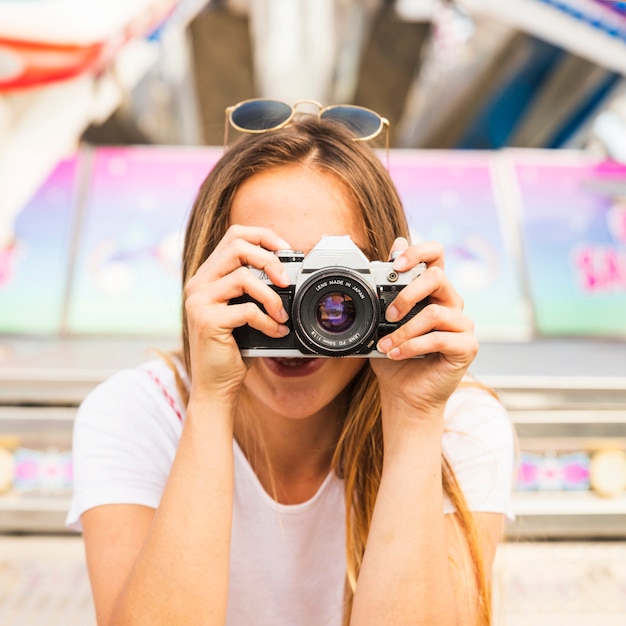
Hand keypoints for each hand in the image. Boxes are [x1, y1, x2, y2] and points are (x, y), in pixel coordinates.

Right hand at [184, 225, 290, 400]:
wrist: (216, 385)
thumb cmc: (234, 349)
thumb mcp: (245, 311)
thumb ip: (256, 289)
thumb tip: (289, 274)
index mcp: (207, 276)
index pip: (234, 236)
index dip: (263, 236)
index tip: (286, 250)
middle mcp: (198, 284)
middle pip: (237, 248)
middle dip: (270, 260)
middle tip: (286, 282)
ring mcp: (199, 301)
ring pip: (243, 277)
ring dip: (272, 296)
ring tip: (282, 315)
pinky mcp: (206, 321)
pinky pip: (246, 309)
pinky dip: (267, 321)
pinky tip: (275, 332)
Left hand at [370, 238, 477, 420]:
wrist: (404, 393)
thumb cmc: (395, 356)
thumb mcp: (383, 322)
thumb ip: (387, 288)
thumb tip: (391, 250)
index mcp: (432, 291)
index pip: (435, 255)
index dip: (418, 251)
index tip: (395, 264)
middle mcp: (451, 303)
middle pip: (438, 277)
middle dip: (407, 294)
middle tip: (389, 315)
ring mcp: (462, 324)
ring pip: (435, 312)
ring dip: (404, 330)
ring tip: (386, 345)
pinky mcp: (467, 346)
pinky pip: (440, 338)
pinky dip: (413, 346)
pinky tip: (398, 354)